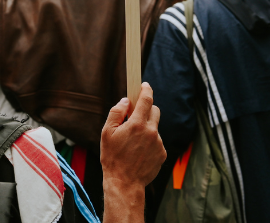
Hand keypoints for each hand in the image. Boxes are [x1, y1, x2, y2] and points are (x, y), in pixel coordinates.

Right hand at [100, 83, 165, 221]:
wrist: (124, 184)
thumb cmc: (113, 158)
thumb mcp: (107, 133)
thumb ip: (116, 113)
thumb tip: (125, 101)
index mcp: (137, 124)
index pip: (146, 99)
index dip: (146, 89)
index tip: (144, 85)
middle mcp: (151, 131)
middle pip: (154, 110)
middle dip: (146, 109)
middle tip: (135, 116)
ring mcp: (158, 143)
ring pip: (154, 127)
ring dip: (146, 128)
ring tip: (133, 143)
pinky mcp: (162, 154)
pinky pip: (157, 141)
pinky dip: (150, 142)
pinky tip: (139, 152)